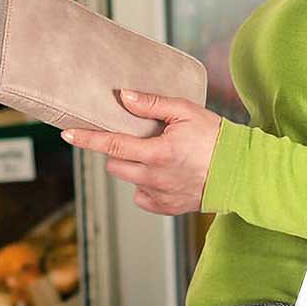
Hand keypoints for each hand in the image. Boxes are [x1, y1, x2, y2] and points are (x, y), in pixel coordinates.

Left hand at [60, 89, 221, 214]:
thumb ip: (151, 104)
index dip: (87, 139)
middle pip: (115, 165)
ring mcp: (159, 196)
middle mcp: (154, 178)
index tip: (68, 135)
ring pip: (129, 180)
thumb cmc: (215, 138)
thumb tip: (123, 97)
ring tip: (156, 156)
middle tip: (135, 139)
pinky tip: (163, 175)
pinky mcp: (166, 208)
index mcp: (157, 153)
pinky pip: (142, 197)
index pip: (112, 145)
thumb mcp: (185, 111)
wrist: (239, 173)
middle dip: (117, 151)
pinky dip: (146, 185)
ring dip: (133, 167)